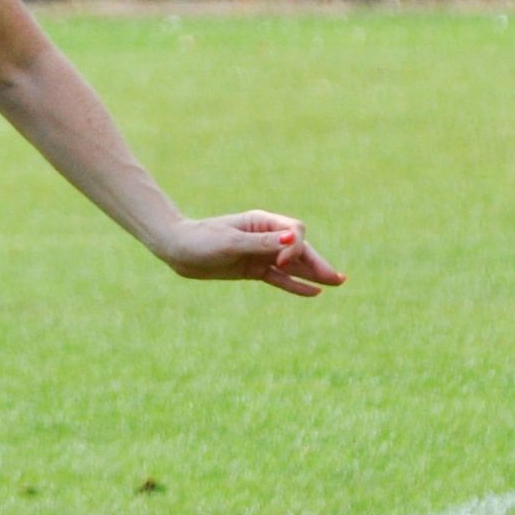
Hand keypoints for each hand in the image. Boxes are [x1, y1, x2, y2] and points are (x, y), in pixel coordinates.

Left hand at [155, 211, 344, 295]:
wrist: (176, 250)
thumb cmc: (201, 241)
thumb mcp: (231, 243)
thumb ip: (261, 244)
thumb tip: (290, 240)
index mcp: (261, 222)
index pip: (294, 231)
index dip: (294, 247)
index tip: (279, 261)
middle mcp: (265, 237)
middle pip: (299, 249)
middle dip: (317, 262)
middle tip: (338, 279)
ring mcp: (260, 254)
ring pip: (292, 265)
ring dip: (313, 273)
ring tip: (337, 283)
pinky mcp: (253, 269)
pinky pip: (280, 278)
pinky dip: (295, 284)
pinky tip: (314, 292)